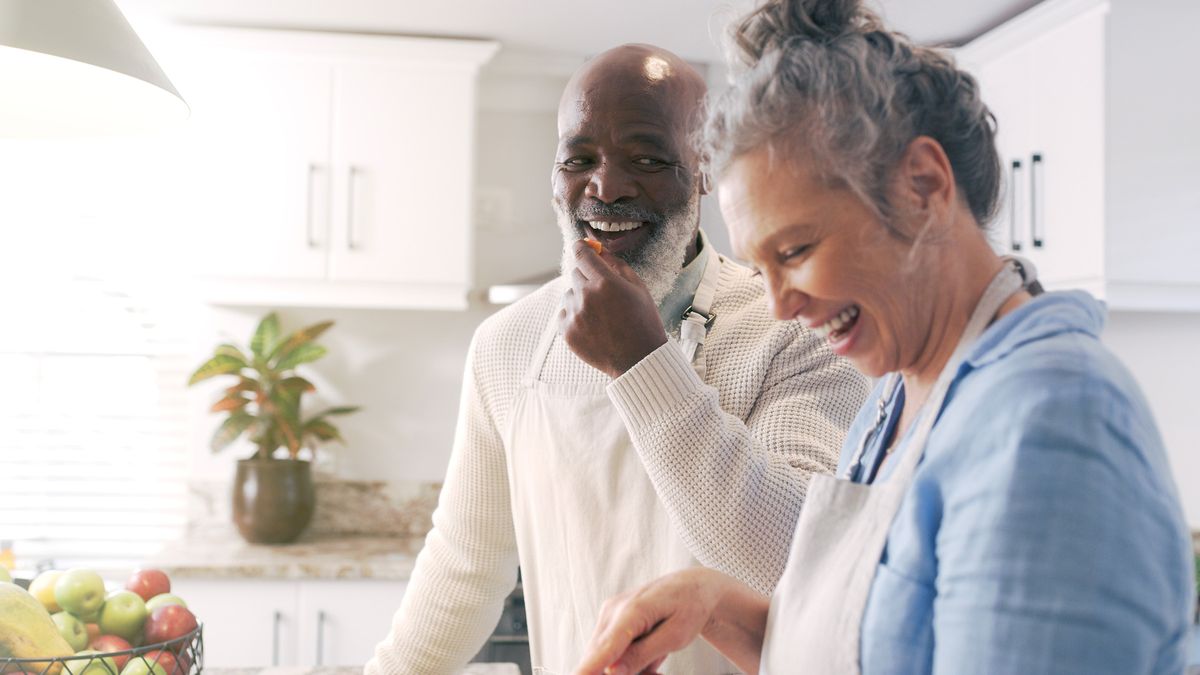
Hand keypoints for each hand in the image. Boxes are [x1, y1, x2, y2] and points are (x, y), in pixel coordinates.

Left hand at [559, 240, 667, 378]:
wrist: (638, 360)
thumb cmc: (643, 322)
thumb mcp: (639, 288)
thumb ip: (618, 266)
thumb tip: (601, 251)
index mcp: (605, 282)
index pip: (582, 253)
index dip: (582, 247)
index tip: (583, 248)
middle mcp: (586, 296)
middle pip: (576, 272)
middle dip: (587, 276)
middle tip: (603, 292)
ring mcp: (575, 315)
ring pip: (569, 294)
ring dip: (580, 297)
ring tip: (600, 314)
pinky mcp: (567, 332)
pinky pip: (564, 313)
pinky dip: (574, 316)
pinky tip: (592, 326)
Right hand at [571, 568, 736, 674]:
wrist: (692, 587)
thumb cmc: (689, 608)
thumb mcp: (675, 636)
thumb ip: (642, 654)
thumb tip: (611, 672)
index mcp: (634, 609)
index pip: (605, 646)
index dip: (589, 667)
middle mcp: (613, 610)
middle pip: (601, 657)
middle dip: (625, 673)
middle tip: (656, 673)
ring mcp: (608, 615)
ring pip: (604, 658)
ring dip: (629, 669)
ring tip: (657, 666)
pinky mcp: (609, 621)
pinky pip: (610, 652)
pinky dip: (628, 662)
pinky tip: (651, 658)